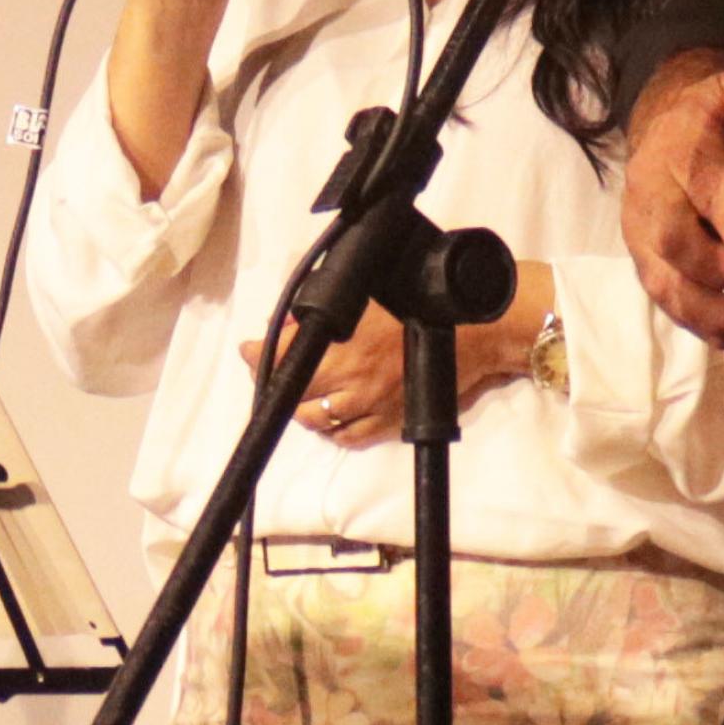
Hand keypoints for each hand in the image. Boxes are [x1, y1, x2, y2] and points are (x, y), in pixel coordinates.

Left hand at [264, 294, 541, 444]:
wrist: (476, 328)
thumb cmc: (426, 296)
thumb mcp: (373, 285)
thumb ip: (330, 297)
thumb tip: (297, 312)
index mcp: (343, 340)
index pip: (284, 353)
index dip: (257, 352)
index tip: (247, 349)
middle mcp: (351, 378)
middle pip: (295, 393)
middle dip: (277, 382)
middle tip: (270, 372)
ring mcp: (370, 405)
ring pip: (317, 421)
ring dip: (302, 409)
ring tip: (299, 396)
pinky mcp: (390, 422)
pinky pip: (348, 438)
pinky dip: (332, 431)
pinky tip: (329, 421)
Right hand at [618, 52, 723, 342]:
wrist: (662, 131)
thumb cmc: (713, 119)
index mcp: (683, 154)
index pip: (710, 195)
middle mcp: (653, 196)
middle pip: (678, 246)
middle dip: (723, 278)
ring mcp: (640, 234)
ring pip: (666, 282)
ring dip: (707, 312)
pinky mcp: (641, 260)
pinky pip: (662, 298)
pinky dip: (694, 322)